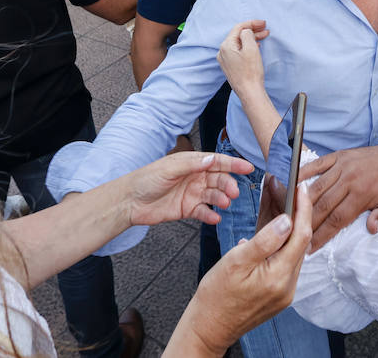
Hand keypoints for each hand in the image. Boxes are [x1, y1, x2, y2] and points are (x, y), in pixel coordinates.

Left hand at [124, 151, 252, 226]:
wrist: (129, 202)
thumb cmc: (146, 180)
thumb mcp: (169, 169)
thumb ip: (191, 165)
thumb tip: (211, 160)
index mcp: (192, 163)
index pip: (217, 162)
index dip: (233, 164)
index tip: (248, 168)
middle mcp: (195, 178)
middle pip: (219, 180)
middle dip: (229, 185)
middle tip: (233, 193)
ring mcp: (193, 194)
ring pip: (214, 195)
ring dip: (222, 199)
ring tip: (224, 204)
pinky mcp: (188, 209)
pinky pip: (204, 212)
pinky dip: (211, 215)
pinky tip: (214, 218)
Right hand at [169, 182, 312, 355]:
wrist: (209, 327)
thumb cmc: (216, 296)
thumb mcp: (236, 261)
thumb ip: (264, 240)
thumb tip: (287, 220)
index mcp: (279, 276)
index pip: (301, 235)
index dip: (303, 209)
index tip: (301, 188)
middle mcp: (288, 286)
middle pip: (300, 243)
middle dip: (296, 215)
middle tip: (288, 192)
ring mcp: (285, 292)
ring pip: (293, 252)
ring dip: (289, 229)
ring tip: (280, 206)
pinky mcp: (279, 295)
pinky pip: (286, 263)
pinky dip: (281, 245)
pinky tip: (271, 233)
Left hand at [218, 20, 269, 95]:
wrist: (249, 92)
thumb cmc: (251, 72)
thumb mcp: (251, 48)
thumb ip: (247, 34)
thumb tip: (246, 31)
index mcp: (226, 46)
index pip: (238, 28)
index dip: (252, 23)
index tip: (263, 23)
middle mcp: (222, 52)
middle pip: (238, 35)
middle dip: (252, 31)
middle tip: (265, 29)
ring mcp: (225, 60)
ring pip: (239, 43)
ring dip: (251, 38)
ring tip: (264, 36)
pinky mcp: (230, 66)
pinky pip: (238, 51)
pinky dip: (247, 46)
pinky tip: (256, 46)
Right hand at [301, 142, 377, 249]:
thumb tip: (371, 229)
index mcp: (362, 194)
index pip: (337, 219)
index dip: (322, 234)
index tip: (311, 247)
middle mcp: (349, 180)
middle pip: (323, 205)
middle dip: (309, 223)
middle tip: (295, 236)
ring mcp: (341, 166)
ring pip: (317, 187)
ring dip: (302, 202)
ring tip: (291, 216)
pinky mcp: (337, 156)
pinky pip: (317, 164)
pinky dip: (304, 172)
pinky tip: (293, 183)